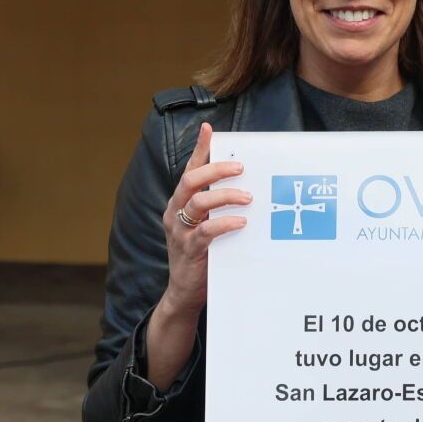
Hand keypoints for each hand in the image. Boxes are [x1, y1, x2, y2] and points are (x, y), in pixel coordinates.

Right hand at [159, 122, 251, 311]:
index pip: (189, 170)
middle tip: (240, 168)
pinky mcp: (189, 249)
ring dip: (224, 196)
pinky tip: (240, 221)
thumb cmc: (202, 254)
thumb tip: (246, 187)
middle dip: (215, 170)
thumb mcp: (207, 225)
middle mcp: (175, 213)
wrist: (185, 292)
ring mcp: (180, 231)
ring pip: (198, 202)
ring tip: (247, 197)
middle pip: (190, 181)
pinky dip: (224, 223)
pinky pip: (206, 231)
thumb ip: (217, 207)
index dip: (199, 149)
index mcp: (180, 203)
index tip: (208, 129)